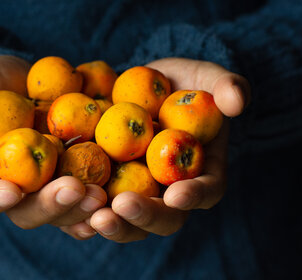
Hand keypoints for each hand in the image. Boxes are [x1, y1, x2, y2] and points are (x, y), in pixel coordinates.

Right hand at [0, 55, 106, 232]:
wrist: (32, 83)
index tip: (10, 191)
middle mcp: (15, 190)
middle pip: (27, 213)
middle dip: (50, 206)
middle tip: (73, 189)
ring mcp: (48, 189)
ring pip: (62, 214)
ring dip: (81, 209)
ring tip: (102, 195)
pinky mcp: (77, 179)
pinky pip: (88, 201)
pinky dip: (103, 205)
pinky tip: (119, 199)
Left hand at [59, 58, 249, 241]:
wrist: (147, 86)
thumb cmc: (184, 84)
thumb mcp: (207, 78)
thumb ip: (226, 86)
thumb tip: (237, 99)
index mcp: (202, 172)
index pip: (206, 190)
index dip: (194, 196)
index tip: (176, 195)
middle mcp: (170, 192)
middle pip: (163, 218)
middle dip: (143, 217)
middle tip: (120, 208)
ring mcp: (137, 192)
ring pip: (127, 221)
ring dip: (111, 222)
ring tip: (90, 215)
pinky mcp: (107, 185)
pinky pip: (95, 206)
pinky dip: (80, 211)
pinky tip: (64, 203)